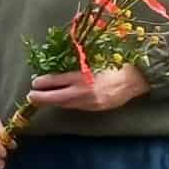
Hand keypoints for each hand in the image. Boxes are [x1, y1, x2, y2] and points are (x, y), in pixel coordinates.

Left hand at [25, 63, 151, 114]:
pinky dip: (68, 103)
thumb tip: (58, 67)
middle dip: (41, 98)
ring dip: (54, 101)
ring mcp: (90, 103)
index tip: (34, 83)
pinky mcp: (96, 108)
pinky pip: (77, 107)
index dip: (42, 83)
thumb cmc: (115, 63)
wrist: (137, 78)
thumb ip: (76, 64)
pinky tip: (63, 100)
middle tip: (31, 96)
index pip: (55, 82)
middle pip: (56, 98)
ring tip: (43, 98)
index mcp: (82, 77)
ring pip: (66, 104)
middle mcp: (84, 92)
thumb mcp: (93, 59)